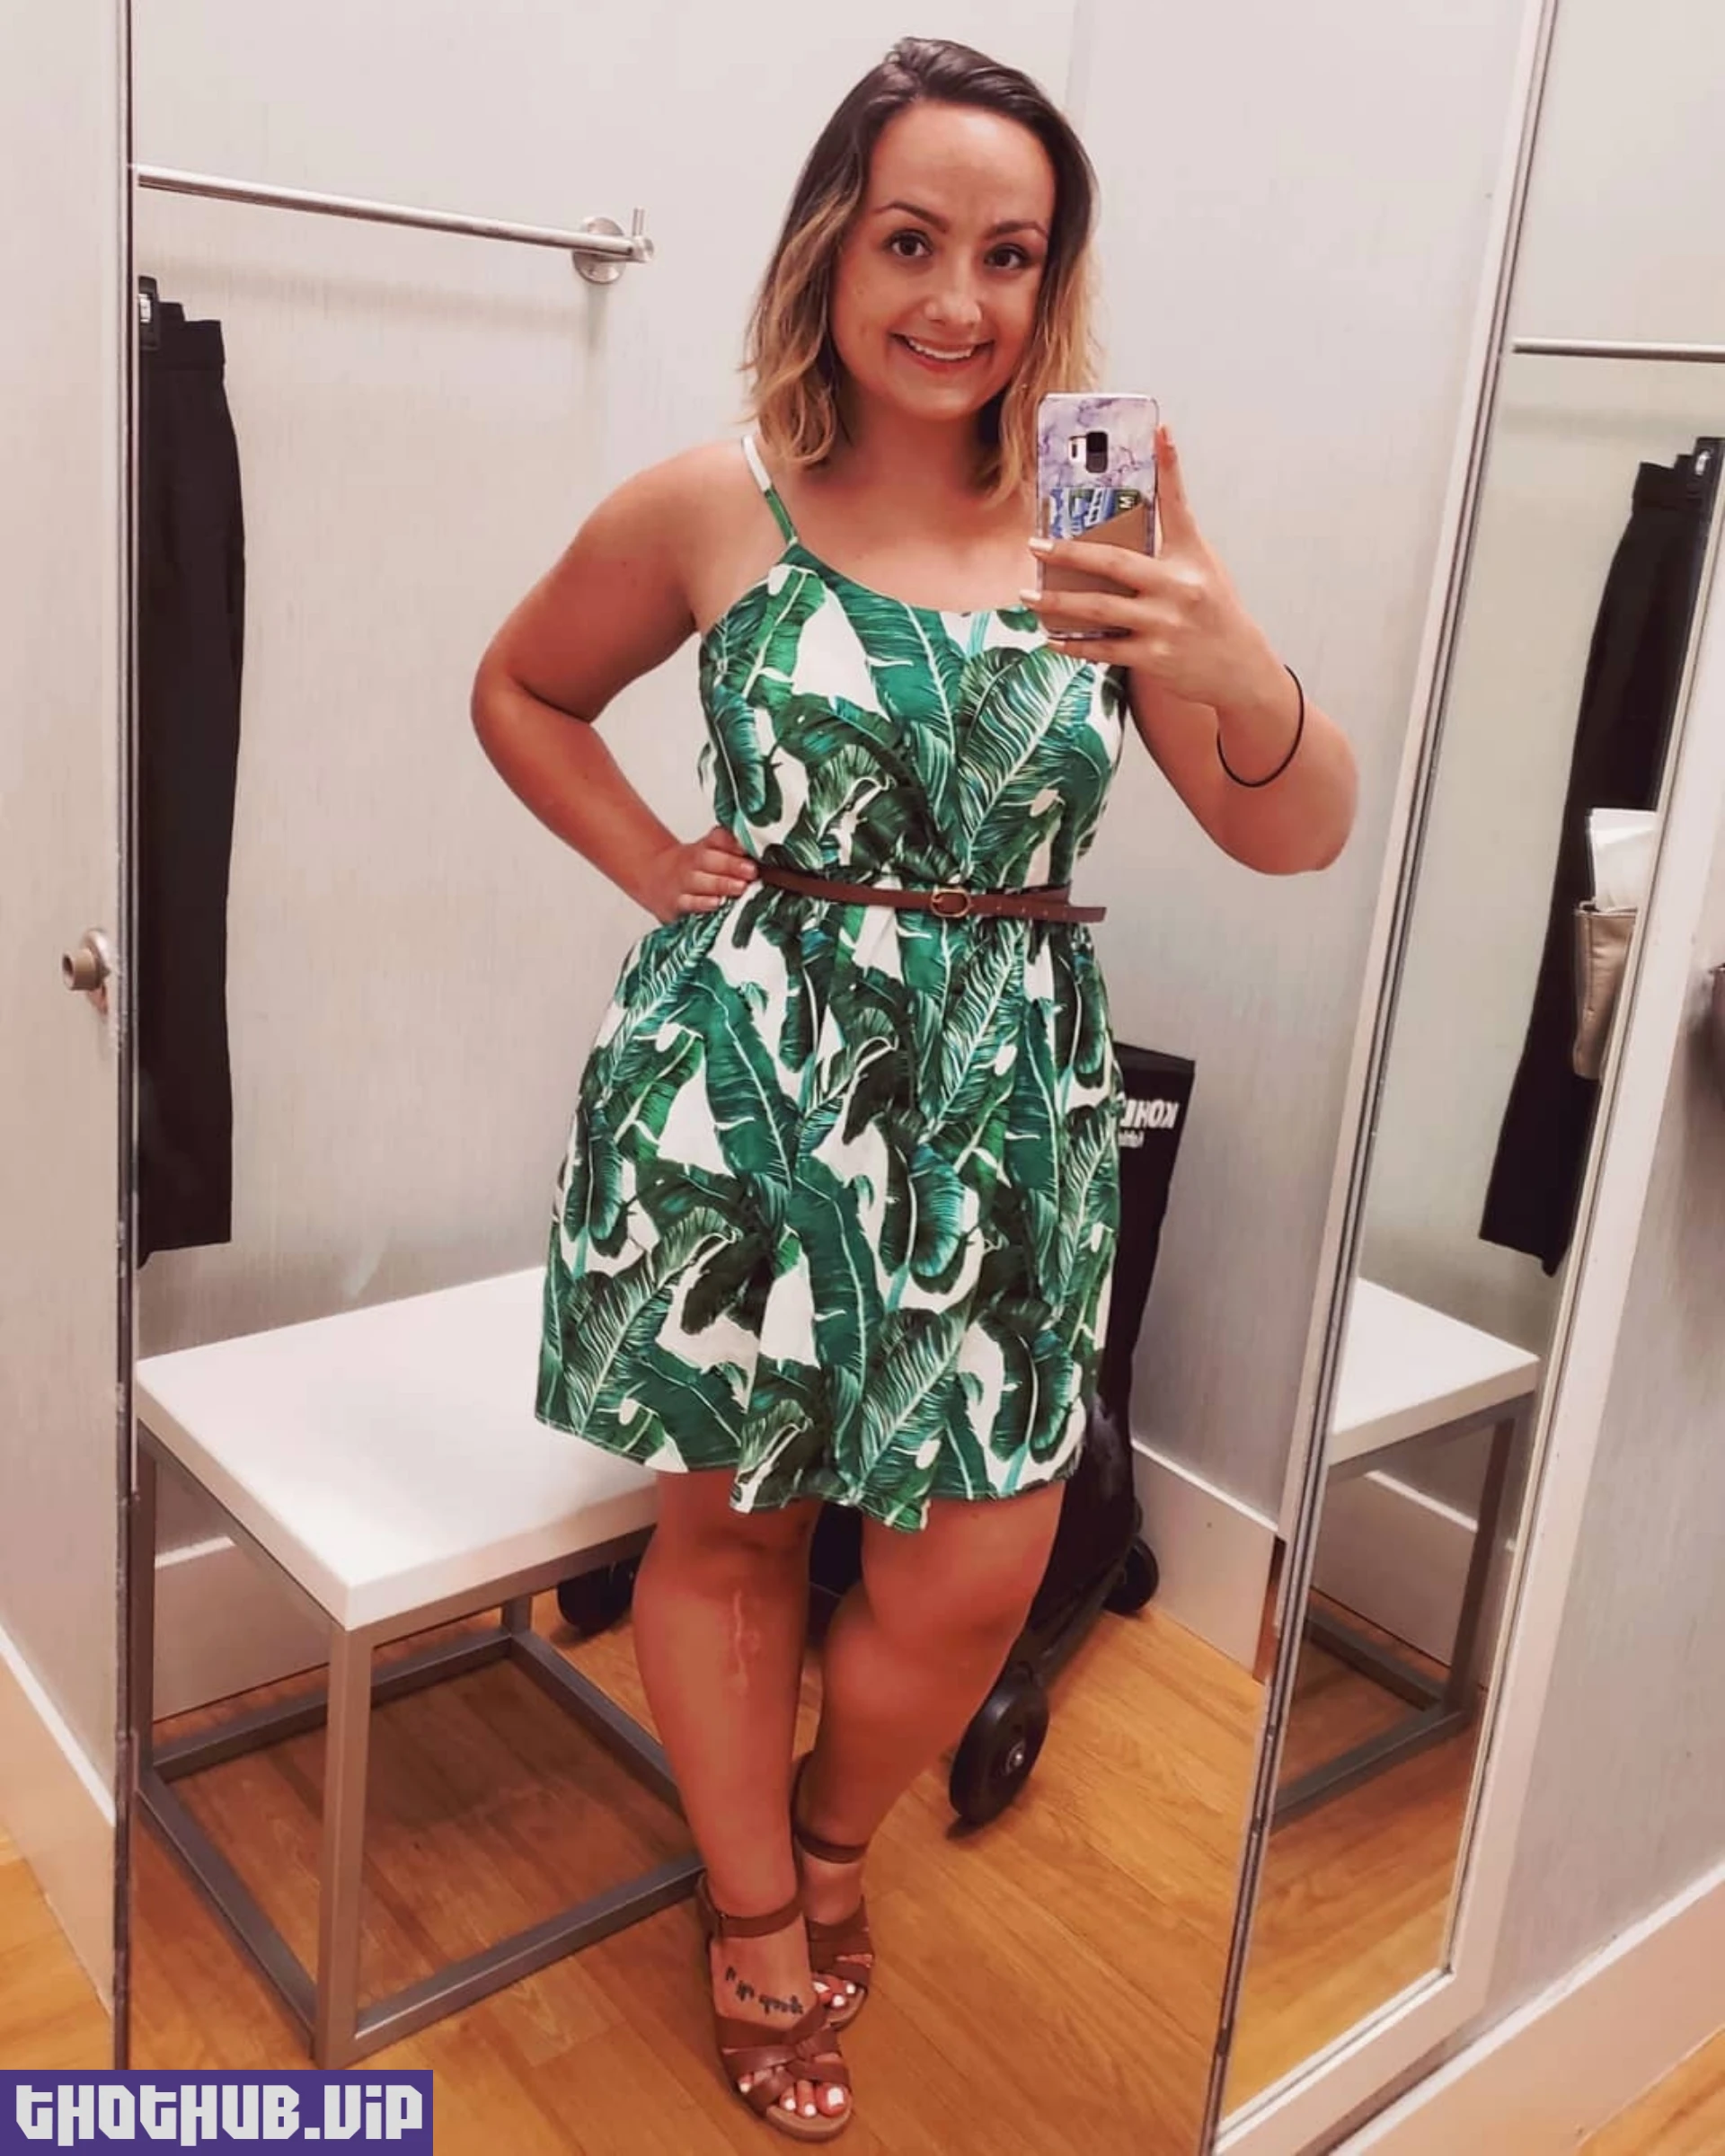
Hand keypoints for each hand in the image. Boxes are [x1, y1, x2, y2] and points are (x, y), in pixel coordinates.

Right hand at [640, 823, 757, 922]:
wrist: (654, 878)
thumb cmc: (693, 868)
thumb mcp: (709, 853)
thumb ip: (732, 851)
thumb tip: (764, 852)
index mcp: (704, 847)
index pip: (717, 839)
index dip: (731, 842)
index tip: (747, 847)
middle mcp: (692, 863)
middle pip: (708, 859)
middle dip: (731, 865)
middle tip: (751, 871)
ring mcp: (683, 883)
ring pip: (699, 881)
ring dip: (721, 884)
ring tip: (740, 887)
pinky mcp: (676, 903)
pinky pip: (688, 902)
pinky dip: (701, 903)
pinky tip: (716, 903)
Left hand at [1024, 424, 1287, 719]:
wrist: (1238, 667)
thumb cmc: (1213, 611)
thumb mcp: (1202, 568)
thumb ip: (1169, 543)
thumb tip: (1127, 516)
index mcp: (1191, 557)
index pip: (1178, 505)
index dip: (1171, 466)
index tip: (1160, 430)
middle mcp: (1177, 587)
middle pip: (1114, 563)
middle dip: (1069, 553)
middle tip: (1035, 544)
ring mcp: (1164, 624)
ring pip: (1099, 609)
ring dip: (1057, 603)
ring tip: (1027, 595)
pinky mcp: (1153, 657)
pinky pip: (1103, 648)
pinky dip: (1074, 644)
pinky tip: (1050, 638)